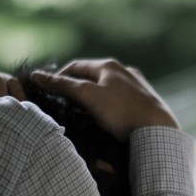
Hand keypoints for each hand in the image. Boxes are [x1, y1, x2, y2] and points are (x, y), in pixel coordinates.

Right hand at [30, 59, 179, 138]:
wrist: (158, 130)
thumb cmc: (121, 111)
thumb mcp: (88, 96)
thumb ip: (63, 86)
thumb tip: (36, 76)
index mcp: (109, 65)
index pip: (76, 66)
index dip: (59, 77)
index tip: (48, 91)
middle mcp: (125, 71)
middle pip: (93, 77)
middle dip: (77, 87)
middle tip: (64, 104)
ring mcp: (138, 87)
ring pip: (108, 89)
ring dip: (94, 97)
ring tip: (84, 112)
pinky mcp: (147, 102)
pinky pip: (122, 101)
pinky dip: (110, 106)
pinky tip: (109, 118)